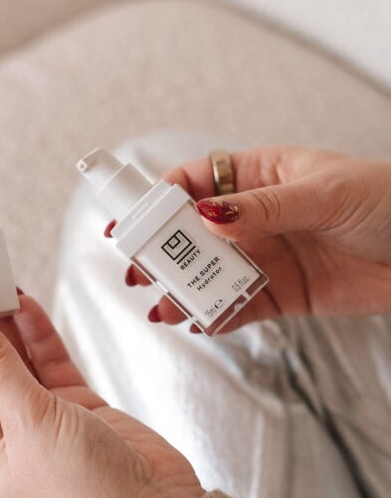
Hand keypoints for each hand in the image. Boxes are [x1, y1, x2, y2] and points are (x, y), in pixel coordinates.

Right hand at [115, 147, 390, 329]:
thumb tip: (208, 215)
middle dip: (162, 251)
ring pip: (210, 273)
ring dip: (183, 289)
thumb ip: (264, 209)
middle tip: (138, 271)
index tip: (133, 221)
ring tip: (162, 306)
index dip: (160, 199)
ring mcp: (266, 256)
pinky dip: (215, 315)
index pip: (196, 181)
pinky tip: (197, 321)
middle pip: (193, 233)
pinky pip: (237, 306)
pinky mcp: (281, 294)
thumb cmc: (386, 202)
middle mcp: (256, 217)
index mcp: (261, 176)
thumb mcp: (323, 194)